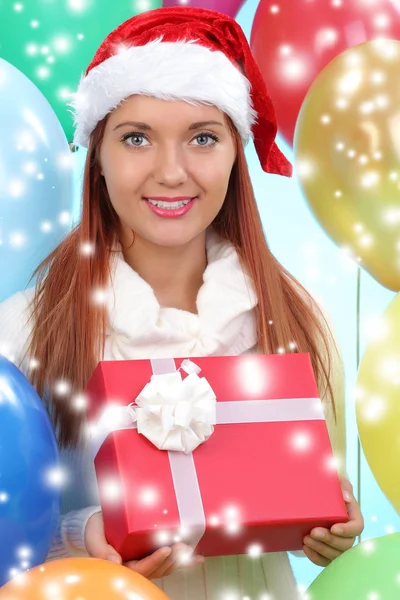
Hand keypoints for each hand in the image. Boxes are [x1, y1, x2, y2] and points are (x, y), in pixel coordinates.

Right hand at [85, 511, 203, 578]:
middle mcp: (135, 566)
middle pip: (156, 571)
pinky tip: (198, 559)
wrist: (98, 522)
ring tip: (187, 548)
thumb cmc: (97, 528)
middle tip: (182, 546)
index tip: (165, 550)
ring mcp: (145, 561)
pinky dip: (185, 562)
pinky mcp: (152, 555)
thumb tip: (115, 562)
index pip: (140, 570)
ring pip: (164, 568)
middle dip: (170, 560)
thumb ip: (101, 549)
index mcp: (122, 565)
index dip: (154, 561)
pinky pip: (169, 562)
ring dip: (178, 561)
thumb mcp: (95, 536)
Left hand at [303, 477, 363, 566]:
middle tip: (313, 532)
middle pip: (346, 545)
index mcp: (353, 517)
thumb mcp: (335, 482)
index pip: (357, 528)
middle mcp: (348, 534)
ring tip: (306, 539)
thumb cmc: (327, 489)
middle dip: (329, 540)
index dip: (347, 530)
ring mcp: (338, 545)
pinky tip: (305, 547)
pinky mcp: (327, 553)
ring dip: (321, 549)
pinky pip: (325, 561)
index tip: (334, 527)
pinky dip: (315, 557)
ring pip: (335, 555)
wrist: (313, 497)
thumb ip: (342, 485)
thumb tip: (345, 497)